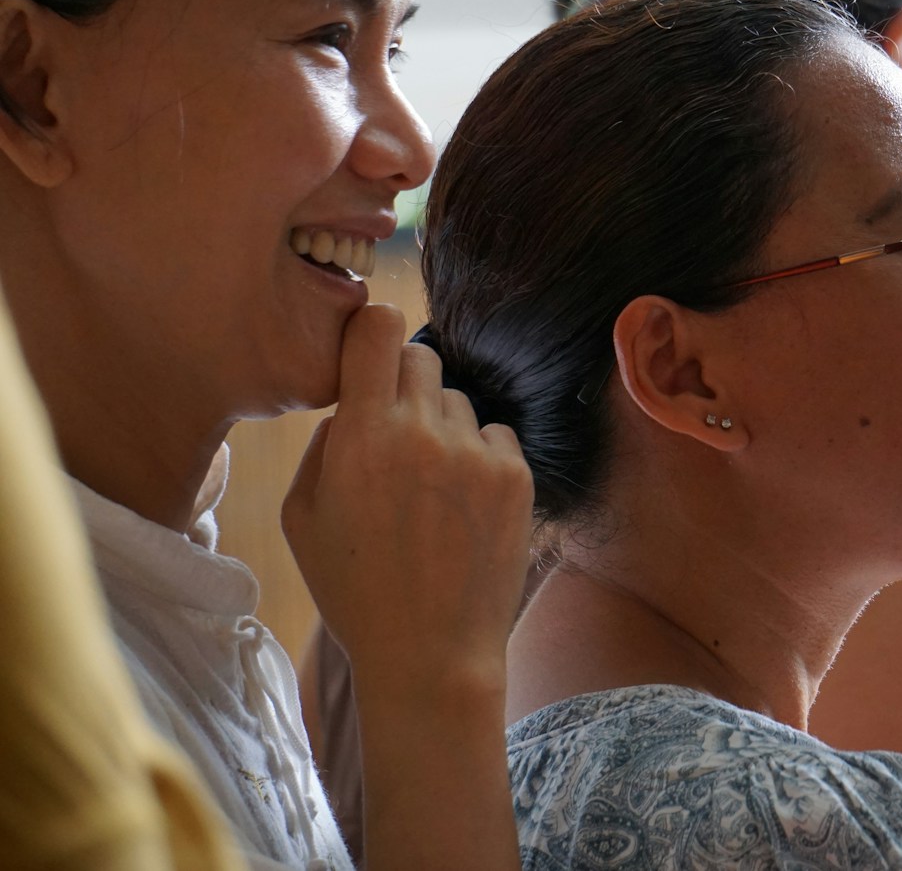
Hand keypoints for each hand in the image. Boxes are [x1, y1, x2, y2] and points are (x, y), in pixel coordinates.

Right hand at [282, 304, 533, 695]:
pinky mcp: (516, 475)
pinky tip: (463, 506)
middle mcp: (424, 432)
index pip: (378, 327)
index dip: (371, 331)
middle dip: (403, 387)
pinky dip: (480, 457)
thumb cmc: (357, 589)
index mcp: (362, 435)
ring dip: (443, 429)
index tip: (367, 353)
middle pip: (420, 359)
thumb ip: (324, 442)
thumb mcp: (303, 517)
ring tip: (429, 494)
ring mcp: (476, 453)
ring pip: (458, 403)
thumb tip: (352, 399)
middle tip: (395, 439)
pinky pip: (495, 434)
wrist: (432, 655)